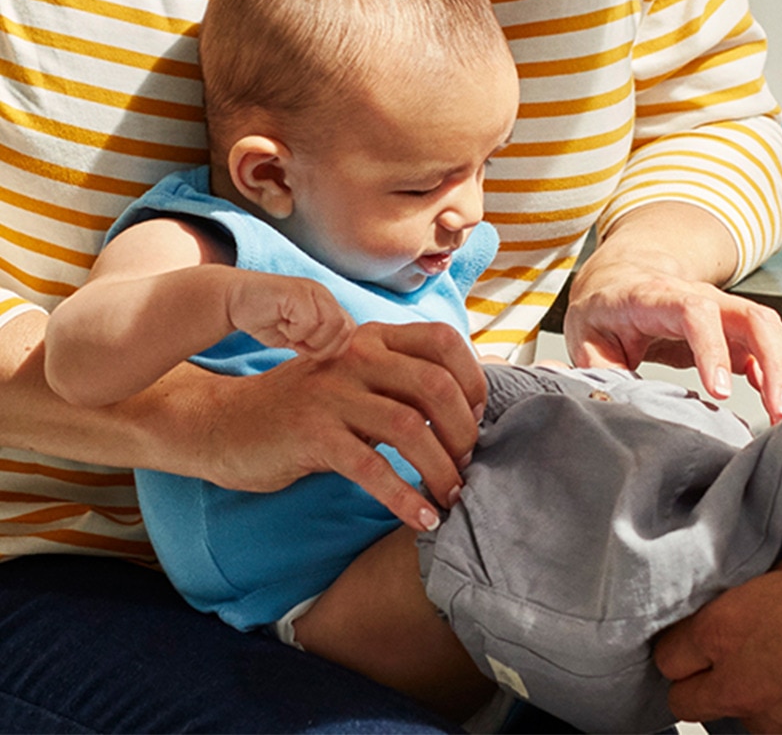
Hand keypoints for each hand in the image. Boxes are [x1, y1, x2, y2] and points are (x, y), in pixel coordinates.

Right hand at [192, 320, 485, 532]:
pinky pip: (372, 467)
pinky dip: (403, 497)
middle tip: (469, 464)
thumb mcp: (356, 381)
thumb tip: (471, 406)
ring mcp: (333, 392)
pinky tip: (421, 519)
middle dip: (464, 430)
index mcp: (374, 337)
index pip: (443, 340)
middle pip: (435, 384)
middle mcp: (356, 354)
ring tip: (452, 496)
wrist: (226, 424)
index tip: (481, 417)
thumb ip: (403, 381)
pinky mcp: (312, 433)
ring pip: (409, 426)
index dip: (472, 378)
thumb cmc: (306, 408)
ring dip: (440, 468)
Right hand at [226, 271, 355, 359]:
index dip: (330, 349)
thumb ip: (318, 341)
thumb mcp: (297, 336)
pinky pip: (309, 322)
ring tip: (290, 333)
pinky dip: (295, 332)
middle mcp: (324, 295)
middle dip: (322, 347)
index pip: (350, 332)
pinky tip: (280, 325)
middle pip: (345, 329)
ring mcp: (312, 291)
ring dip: (309, 339)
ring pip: (331, 324)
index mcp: (328, 305)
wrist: (235, 301)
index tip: (306, 349)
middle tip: (297, 344)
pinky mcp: (296, 292)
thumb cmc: (266, 321)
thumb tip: (338, 359)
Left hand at [564, 217, 781, 421]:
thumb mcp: (586, 336)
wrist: (621, 276)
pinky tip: (781, 400)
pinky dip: (781, 370)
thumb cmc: (605, 308)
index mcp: (656, 297)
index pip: (695, 312)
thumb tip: (618, 403)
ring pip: (768, 327)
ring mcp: (722, 308)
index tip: (720, 392)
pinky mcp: (733, 327)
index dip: (713, 348)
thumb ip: (599, 369)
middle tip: (779, 410)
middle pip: (750, 315)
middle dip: (772, 361)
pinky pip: (768, 341)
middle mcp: (698, 296)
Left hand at [656, 551, 781, 732]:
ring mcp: (768, 723)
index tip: (695, 630)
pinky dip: (777, 712)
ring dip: (739, 696)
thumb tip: (739, 594)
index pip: (666, 652)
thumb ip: (753, 586)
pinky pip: (768, 729)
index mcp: (728, 629)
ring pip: (726, 717)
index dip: (680, 640)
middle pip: (681, 698)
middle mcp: (739, 683)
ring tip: (777, 666)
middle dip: (694, 677)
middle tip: (721, 655)